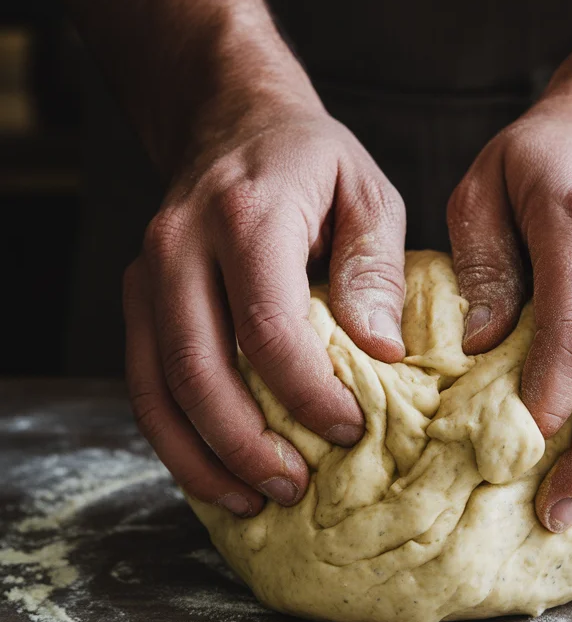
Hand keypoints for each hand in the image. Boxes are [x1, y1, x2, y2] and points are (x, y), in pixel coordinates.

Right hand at [124, 98, 406, 516]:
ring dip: (202, 456)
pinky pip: (144, 381)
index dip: (308, 392)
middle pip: (198, 368)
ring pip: (156, 386)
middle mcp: (181, 244)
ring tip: (253, 500)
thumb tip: (383, 351)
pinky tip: (216, 471)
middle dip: (246, 443)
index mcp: (247, 215)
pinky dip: (175, 437)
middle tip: (296, 487)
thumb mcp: (368, 192)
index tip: (350, 428)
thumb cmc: (310, 162)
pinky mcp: (137, 298)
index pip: (268, 326)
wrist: (230, 121)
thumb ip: (376, 267)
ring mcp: (147, 272)